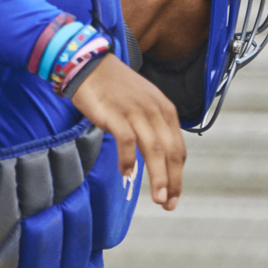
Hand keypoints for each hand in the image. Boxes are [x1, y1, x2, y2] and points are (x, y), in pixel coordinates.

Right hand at [71, 53, 184, 210]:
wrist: (89, 64)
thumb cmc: (115, 89)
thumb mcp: (144, 106)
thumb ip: (153, 130)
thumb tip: (158, 160)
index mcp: (166, 111)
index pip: (178, 149)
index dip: (178, 176)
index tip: (174, 196)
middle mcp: (155, 112)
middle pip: (170, 152)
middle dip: (173, 181)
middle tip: (168, 204)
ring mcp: (135, 112)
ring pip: (154, 150)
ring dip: (157, 177)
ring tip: (158, 198)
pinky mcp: (115, 114)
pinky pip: (126, 140)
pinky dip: (128, 159)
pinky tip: (126, 174)